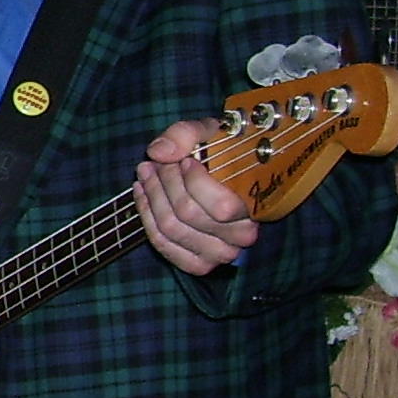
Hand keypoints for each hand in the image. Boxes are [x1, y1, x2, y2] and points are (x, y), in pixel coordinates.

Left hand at [134, 118, 258, 275]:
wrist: (224, 179)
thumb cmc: (220, 154)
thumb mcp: (209, 133)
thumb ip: (186, 135)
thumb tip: (158, 153)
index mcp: (255, 210)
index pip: (222, 207)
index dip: (195, 182)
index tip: (185, 162)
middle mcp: (241, 238)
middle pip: (188, 214)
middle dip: (165, 183)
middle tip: (153, 163)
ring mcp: (218, 254)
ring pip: (171, 228)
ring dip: (152, 197)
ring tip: (144, 172)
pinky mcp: (196, 263)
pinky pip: (163, 244)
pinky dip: (146, 216)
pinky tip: (142, 193)